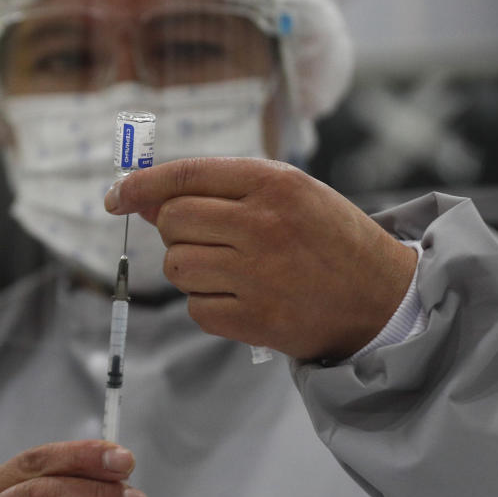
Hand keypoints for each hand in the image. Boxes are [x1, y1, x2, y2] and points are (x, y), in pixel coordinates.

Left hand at [104, 157, 417, 360]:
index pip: (184, 176)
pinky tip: (241, 298)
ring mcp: (257, 276)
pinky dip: (208, 304)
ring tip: (231, 269)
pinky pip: (195, 308)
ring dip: (191, 268)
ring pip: (176, 266)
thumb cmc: (330, 238)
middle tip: (211, 239)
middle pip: (172, 222)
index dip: (140, 185)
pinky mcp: (255, 320)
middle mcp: (261, 225)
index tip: (116, 196)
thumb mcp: (290, 192)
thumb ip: (223, 188)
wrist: (381, 297)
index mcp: (273, 183)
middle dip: (176, 230)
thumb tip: (144, 198)